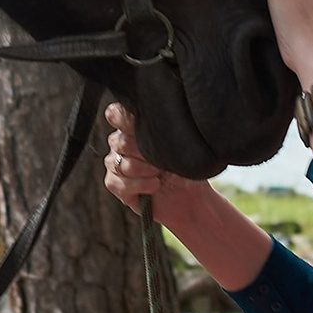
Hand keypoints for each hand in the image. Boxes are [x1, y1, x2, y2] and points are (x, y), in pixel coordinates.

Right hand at [101, 102, 268, 291]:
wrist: (196, 203)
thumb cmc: (196, 169)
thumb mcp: (189, 147)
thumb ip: (178, 130)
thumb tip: (191, 110)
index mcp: (140, 127)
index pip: (118, 112)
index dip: (124, 115)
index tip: (136, 120)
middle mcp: (123, 144)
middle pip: (118, 137)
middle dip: (141, 147)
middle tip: (161, 158)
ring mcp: (117, 165)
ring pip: (117, 160)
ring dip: (142, 168)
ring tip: (161, 176)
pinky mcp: (116, 186)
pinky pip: (116, 181)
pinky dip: (136, 185)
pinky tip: (154, 188)